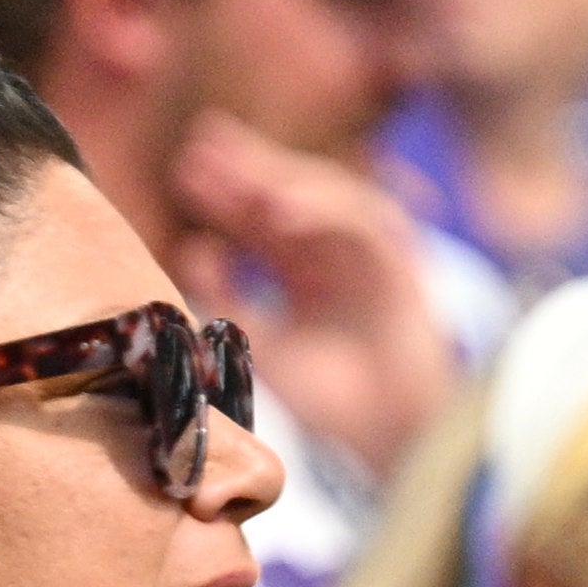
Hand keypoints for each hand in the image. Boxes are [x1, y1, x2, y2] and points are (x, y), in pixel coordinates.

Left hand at [168, 117, 452, 480]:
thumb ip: (227, 298)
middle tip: (202, 148)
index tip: (185, 174)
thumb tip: (192, 250)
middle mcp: (334, 256)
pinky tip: (281, 212)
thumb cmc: (331, 404)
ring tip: (236, 175)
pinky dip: (324, 210)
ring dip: (282, 180)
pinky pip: (363, 221)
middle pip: (289, 194)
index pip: (258, 219)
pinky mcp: (402, 265)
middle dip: (248, 168)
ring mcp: (368, 257)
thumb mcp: (261, 345)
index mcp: (299, 272)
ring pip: (326, 195)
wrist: (390, 438)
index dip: (224, 194)